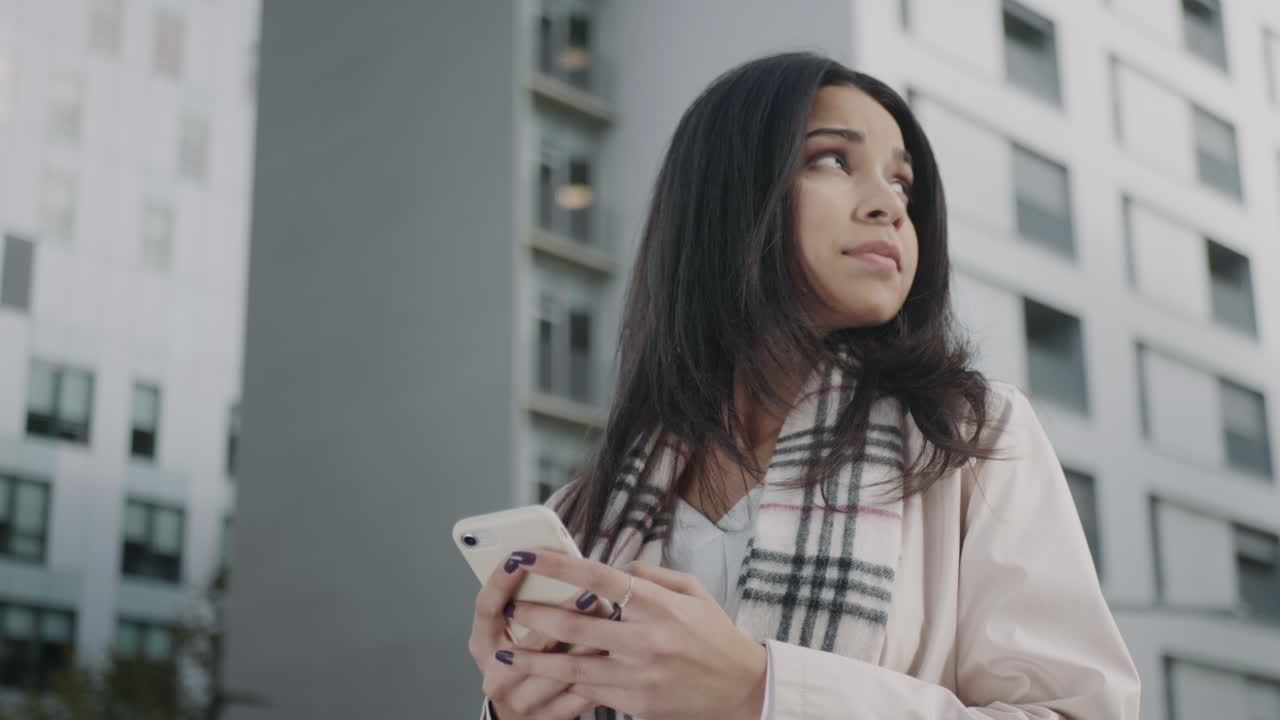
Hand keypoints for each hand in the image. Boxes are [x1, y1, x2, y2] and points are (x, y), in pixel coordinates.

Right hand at [469, 552, 610, 718]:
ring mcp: (521, 700)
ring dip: (590, 645)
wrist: (520, 710)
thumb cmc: (520, 655)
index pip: (487, 607)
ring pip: (560, 670)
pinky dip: (602, 672)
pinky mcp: (547, 717)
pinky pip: (580, 694)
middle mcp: (496, 674)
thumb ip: (528, 600)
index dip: (501, 580)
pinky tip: (619, 654)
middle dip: (564, 615)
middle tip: (591, 592)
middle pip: (530, 642)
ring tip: (615, 623)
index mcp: (483, 644)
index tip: (521, 555)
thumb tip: (563, 566)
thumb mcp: (510, 628)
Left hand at [497, 552, 767, 719]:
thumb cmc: (714, 634)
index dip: (558, 565)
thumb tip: (613, 566)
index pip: (598, 577)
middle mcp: (647, 639)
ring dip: (536, 658)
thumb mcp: (692, 591)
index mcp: (659, 604)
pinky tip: (542, 676)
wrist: (741, 687)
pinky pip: (591, 691)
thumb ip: (650, 575)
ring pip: (573, 665)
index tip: (528, 555)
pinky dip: (564, 683)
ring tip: (506, 651)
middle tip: (510, 607)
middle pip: (576, 624)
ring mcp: (640, 675)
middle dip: (536, 615)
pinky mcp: (636, 703)